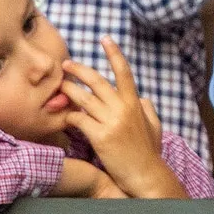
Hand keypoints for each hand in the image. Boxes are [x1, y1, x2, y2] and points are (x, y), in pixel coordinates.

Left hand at [61, 37, 185, 198]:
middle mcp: (123, 108)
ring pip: (84, 99)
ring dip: (69, 91)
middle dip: (79, 70)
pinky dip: (70, 116)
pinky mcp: (100, 137)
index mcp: (135, 103)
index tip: (105, 39)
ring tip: (58, 87)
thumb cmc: (149, 153)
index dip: (114, 53)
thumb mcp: (154, 126)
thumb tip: (141, 97)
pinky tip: (64, 117)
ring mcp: (111, 122)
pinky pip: (79, 120)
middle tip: (66, 65)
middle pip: (97, 81)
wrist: (145, 175)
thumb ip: (147, 109)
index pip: (124, 72)